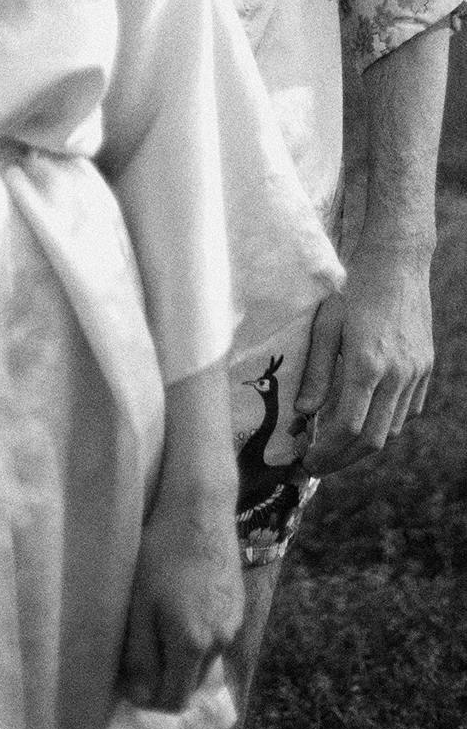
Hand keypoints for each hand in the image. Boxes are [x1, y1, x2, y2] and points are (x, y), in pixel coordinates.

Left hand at [121, 484, 242, 713]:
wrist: (200, 508)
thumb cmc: (160, 553)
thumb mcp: (139, 605)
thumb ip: (140, 655)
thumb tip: (140, 696)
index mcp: (193, 646)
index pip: (175, 700)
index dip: (150, 698)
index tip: (129, 678)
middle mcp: (220, 643)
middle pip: (191, 682)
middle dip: (166, 678)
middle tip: (140, 651)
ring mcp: (233, 624)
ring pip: (204, 659)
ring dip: (183, 654)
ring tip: (159, 621)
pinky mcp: (238, 605)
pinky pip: (216, 635)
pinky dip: (198, 632)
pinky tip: (181, 602)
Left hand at [296, 237, 434, 471]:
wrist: (398, 263)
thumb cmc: (354, 288)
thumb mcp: (325, 324)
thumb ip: (316, 371)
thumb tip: (304, 413)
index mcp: (367, 363)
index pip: (347, 428)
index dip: (326, 452)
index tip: (306, 462)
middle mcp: (397, 374)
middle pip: (372, 439)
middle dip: (342, 460)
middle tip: (317, 465)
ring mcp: (416, 373)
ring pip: (391, 429)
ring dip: (363, 445)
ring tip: (335, 446)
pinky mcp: (425, 368)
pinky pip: (407, 411)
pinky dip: (384, 424)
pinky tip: (364, 419)